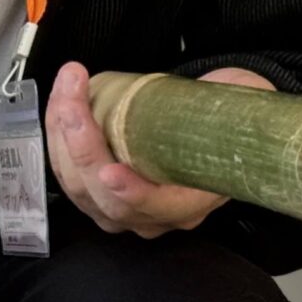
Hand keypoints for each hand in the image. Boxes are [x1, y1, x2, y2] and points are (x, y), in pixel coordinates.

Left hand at [46, 60, 274, 238]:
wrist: (223, 123)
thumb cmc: (231, 114)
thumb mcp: (242, 105)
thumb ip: (232, 103)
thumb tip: (223, 89)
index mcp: (193, 200)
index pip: (157, 209)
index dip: (132, 194)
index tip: (113, 172)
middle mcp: (155, 214)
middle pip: (105, 198)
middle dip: (80, 143)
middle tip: (74, 93)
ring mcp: (124, 207)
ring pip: (79, 188)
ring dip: (61, 136)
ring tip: (66, 88)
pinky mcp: (100, 192)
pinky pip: (70, 176)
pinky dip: (59, 140)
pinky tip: (61, 105)